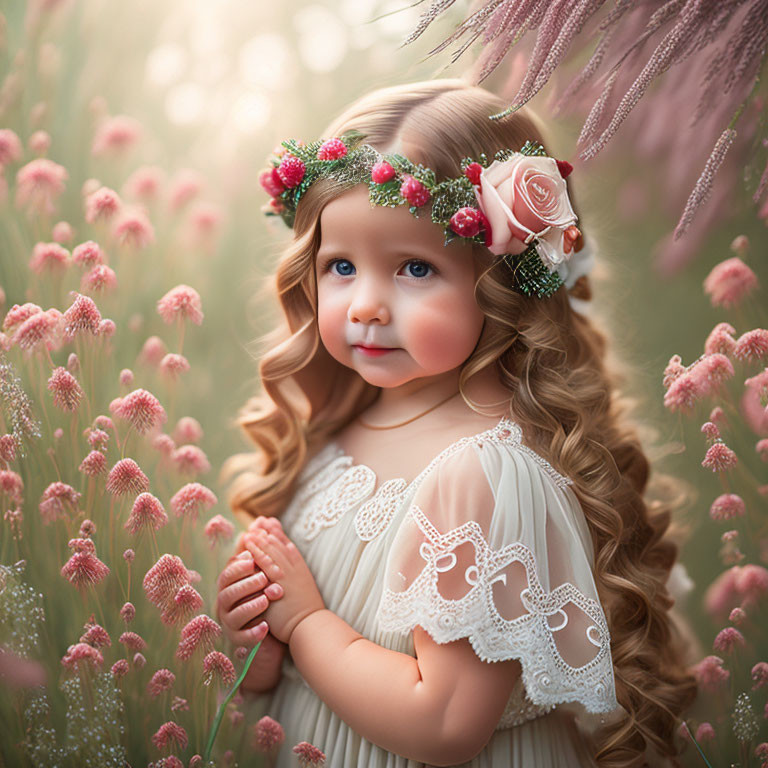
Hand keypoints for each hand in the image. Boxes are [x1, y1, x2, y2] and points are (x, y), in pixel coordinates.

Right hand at [217, 550, 283, 646]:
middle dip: (245, 584)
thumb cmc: (266, 592)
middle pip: (228, 593)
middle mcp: (226, 604)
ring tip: (266, 600)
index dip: (238, 567)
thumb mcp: (266, 570)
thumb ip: (263, 549)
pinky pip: (242, 638)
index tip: (252, 559)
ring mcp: (231, 623)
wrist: (276, 625)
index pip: (227, 575)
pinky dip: (253, 633)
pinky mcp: (239, 640)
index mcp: (230, 586)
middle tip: (263, 578)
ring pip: (234, 615)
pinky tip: (266, 626)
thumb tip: (264, 520)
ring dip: (250, 606)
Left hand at [243, 524, 324, 644]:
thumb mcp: (303, 586)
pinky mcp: (277, 584)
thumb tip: (287, 567)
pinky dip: (257, 553)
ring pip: (271, 551)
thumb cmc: (306, 610)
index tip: (269, 522)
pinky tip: (249, 546)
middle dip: (267, 532)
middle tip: (258, 521)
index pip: (288, 545)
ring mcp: (286, 575)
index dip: (277, 533)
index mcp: (300, 567)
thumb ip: (295, 573)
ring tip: (251, 531)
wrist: (309, 624)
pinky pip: (265, 564)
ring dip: (260, 540)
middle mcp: (293, 567)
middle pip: (279, 544)